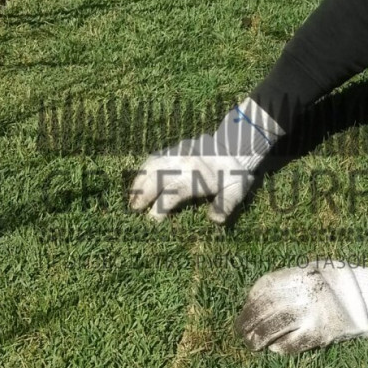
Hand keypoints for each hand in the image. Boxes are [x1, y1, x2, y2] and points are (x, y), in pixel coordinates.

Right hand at [129, 134, 253, 223]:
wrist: (236, 147)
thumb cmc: (234, 174)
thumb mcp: (236, 190)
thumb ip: (225, 204)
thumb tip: (214, 220)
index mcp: (195, 174)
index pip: (171, 193)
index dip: (159, 208)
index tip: (152, 221)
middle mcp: (182, 162)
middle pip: (155, 177)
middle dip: (142, 194)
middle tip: (133, 209)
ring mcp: (177, 153)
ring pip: (151, 165)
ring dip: (139, 180)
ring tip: (131, 196)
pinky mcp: (175, 148)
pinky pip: (154, 157)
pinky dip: (144, 169)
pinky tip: (139, 180)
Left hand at [235, 262, 367, 354]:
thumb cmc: (342, 280)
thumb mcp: (317, 268)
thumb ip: (293, 277)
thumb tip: (266, 294)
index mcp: (301, 274)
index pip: (265, 286)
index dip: (251, 298)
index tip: (246, 306)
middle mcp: (303, 292)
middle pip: (265, 308)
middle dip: (248, 320)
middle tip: (240, 329)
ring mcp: (312, 314)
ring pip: (273, 328)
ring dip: (258, 337)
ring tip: (251, 343)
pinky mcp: (321, 333)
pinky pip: (293, 344)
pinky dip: (280, 347)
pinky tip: (274, 348)